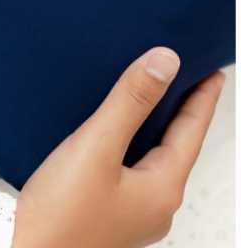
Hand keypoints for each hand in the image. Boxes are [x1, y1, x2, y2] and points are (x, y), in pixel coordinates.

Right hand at [12, 48, 225, 247]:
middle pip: (176, 147)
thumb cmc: (61, 211)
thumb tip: (165, 61)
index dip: (202, 98)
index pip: (192, 132)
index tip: (213, 71)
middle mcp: (156, 205)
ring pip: (152, 159)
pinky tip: (113, 135)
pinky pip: (131, 170)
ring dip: (154, 127)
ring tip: (149, 98)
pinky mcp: (108, 214)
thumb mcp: (96, 147)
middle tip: (184, 76)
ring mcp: (133, 214)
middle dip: (181, 111)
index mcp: (163, 189)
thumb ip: (130, 102)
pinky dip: (132, 144)